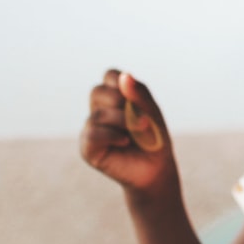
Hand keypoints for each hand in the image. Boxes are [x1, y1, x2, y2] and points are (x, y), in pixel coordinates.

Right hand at [80, 69, 176, 195]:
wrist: (156, 167)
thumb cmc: (154, 137)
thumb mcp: (151, 112)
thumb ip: (138, 94)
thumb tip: (125, 76)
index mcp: (115, 97)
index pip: (109, 75)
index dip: (121, 82)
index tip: (136, 97)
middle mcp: (100, 110)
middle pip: (97, 91)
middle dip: (121, 102)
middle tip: (141, 117)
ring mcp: (91, 128)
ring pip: (97, 113)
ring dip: (123, 120)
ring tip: (140, 130)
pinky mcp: (87, 147)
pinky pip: (92, 134)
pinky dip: (112, 135)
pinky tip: (125, 142)